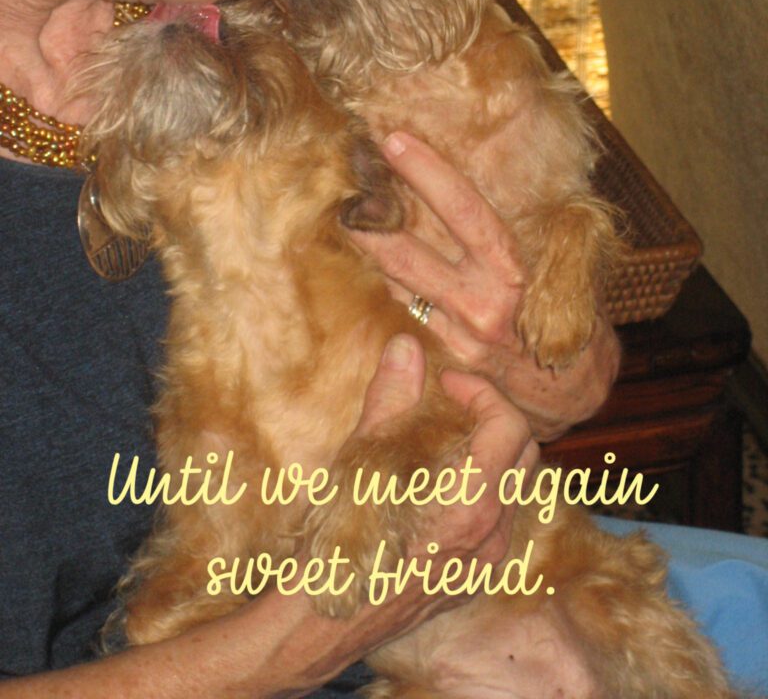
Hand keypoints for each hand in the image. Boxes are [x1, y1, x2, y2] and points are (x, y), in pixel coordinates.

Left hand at [351, 131, 619, 441]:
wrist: (576, 390)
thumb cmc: (577, 314)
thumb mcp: (570, 265)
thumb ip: (545, 229)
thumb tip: (520, 177)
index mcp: (515, 275)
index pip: (465, 214)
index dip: (428, 175)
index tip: (395, 142)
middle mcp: (481, 306)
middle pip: (409, 254)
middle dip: (373, 216)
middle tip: (349, 178)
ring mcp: (458, 334)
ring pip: (399, 282)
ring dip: (371, 245)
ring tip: (349, 208)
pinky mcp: (447, 353)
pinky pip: (408, 306)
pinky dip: (389, 277)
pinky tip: (373, 250)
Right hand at [355, 334, 538, 566]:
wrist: (322, 621)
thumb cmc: (338, 540)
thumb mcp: (360, 460)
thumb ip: (390, 399)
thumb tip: (406, 346)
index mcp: (470, 500)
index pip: (510, 425)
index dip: (482, 392)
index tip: (446, 382)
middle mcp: (490, 532)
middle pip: (523, 451)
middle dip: (492, 416)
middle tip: (449, 401)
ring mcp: (485, 560)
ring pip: (514, 486)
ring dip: (490, 451)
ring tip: (444, 438)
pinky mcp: (473, 578)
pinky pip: (499, 519)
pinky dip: (483, 487)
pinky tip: (441, 483)